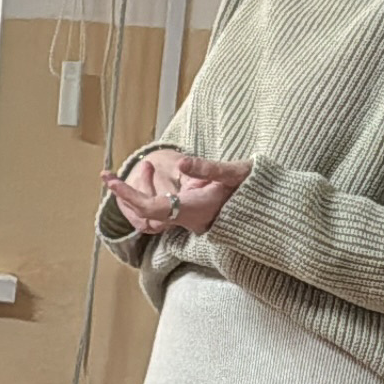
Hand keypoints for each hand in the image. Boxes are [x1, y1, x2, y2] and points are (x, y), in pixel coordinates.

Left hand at [106, 151, 251, 235]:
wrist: (275, 206)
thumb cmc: (258, 187)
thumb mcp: (236, 173)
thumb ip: (209, 168)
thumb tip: (180, 163)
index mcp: (195, 209)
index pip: (151, 208)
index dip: (128, 196)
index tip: (109, 181)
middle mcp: (190, 219)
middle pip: (147, 211)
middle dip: (127, 193)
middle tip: (108, 174)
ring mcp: (192, 219)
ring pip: (155, 210)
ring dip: (143, 189)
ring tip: (146, 165)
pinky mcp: (195, 215)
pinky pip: (164, 208)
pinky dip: (153, 193)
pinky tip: (155, 175)